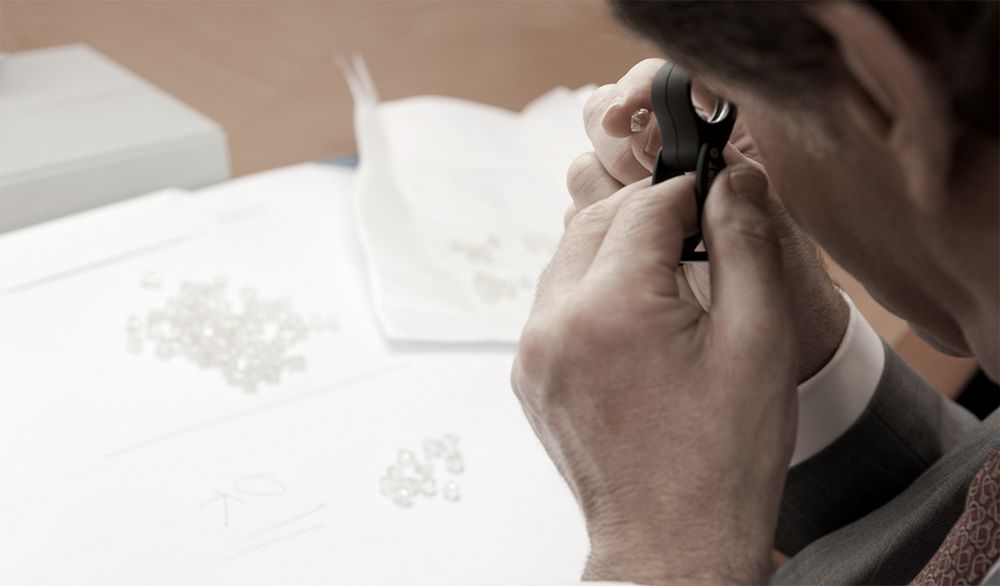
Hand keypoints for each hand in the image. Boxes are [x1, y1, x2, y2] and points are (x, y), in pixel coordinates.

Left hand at [513, 166, 796, 583]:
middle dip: (649, 213)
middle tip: (701, 231)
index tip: (720, 198)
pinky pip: (557, 302)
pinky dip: (594, 289)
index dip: (690, 190)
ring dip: (618, 249)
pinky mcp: (530, 375)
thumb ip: (744, 242)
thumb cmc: (723, 457)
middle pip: (597, 222)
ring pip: (570, 258)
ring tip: (673, 275)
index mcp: (611, 306)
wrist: (672, 544)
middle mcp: (555, 322)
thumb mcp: (757, 338)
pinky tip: (637, 315)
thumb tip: (734, 178)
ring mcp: (534, 351)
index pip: (645, 204)